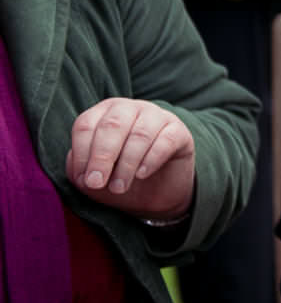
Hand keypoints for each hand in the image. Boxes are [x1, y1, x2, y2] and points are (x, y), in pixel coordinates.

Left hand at [66, 98, 194, 220]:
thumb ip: (79, 169)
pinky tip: (142, 175)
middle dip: (102, 157)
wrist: (156, 194)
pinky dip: (151, 159)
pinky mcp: (179, 131)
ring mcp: (157, 116)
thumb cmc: (119, 179)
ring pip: (139, 133)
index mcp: (103, 114)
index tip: (85, 180)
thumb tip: (79, 166)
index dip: (82, 153)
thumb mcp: (94, 178)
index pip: (86, 125)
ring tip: (119, 187)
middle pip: (112, 125)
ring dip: (126, 164)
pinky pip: (165, 141)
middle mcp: (130, 109)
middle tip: (97, 183)